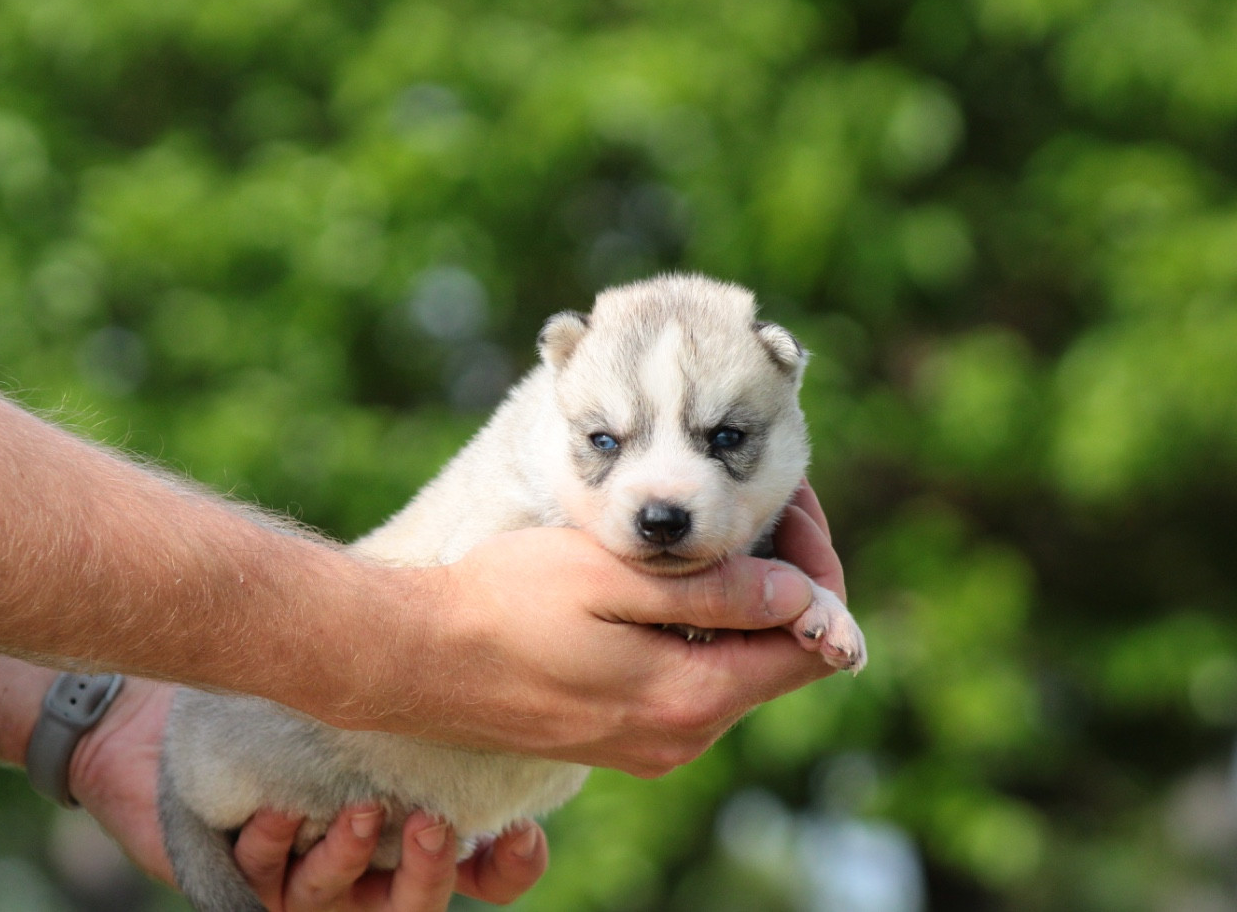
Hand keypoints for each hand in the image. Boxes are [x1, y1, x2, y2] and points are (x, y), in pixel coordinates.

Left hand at [65, 681, 538, 909]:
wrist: (173, 710)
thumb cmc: (292, 691)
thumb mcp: (365, 687)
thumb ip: (418, 693)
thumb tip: (476, 643)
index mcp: (411, 832)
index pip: (484, 874)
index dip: (510, 868)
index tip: (520, 829)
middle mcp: (364, 868)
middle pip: (416, 904)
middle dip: (430, 870)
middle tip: (432, 821)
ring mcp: (301, 881)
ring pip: (338, 900)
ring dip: (350, 857)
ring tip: (358, 809)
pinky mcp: (239, 879)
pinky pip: (260, 878)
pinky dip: (274, 844)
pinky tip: (276, 812)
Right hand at [379, 481, 844, 776]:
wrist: (418, 659)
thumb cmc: (504, 604)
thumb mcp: (610, 579)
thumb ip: (713, 594)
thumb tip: (804, 598)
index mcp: (692, 700)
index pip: (815, 644)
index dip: (818, 566)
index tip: (788, 499)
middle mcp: (684, 736)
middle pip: (781, 655)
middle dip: (783, 575)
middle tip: (750, 496)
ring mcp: (654, 741)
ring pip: (738, 665)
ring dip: (740, 599)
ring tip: (705, 528)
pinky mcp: (624, 734)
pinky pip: (693, 679)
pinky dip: (700, 627)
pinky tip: (665, 579)